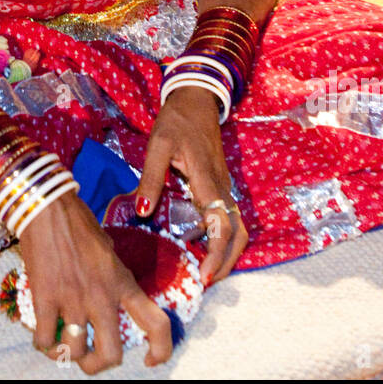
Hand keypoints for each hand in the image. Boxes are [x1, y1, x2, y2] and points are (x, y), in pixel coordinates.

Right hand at [17, 194, 172, 373]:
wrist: (47, 207)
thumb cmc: (78, 223)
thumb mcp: (108, 251)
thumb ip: (113, 278)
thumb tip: (110, 297)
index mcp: (122, 282)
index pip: (156, 323)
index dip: (160, 350)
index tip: (151, 360)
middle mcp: (101, 296)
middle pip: (110, 355)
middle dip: (99, 365)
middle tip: (90, 358)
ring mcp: (73, 300)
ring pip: (74, 352)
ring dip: (67, 353)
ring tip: (61, 343)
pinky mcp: (45, 299)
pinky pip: (44, 339)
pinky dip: (43, 343)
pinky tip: (43, 333)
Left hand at [134, 86, 247, 286]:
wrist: (196, 100)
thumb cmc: (176, 121)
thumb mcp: (158, 145)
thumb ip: (151, 177)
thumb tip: (144, 211)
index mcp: (207, 179)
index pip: (222, 225)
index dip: (218, 253)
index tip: (207, 276)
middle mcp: (222, 188)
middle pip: (238, 234)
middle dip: (227, 262)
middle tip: (207, 283)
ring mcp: (223, 188)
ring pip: (234, 227)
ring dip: (224, 251)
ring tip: (201, 270)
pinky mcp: (219, 187)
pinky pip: (224, 218)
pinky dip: (216, 237)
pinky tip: (195, 245)